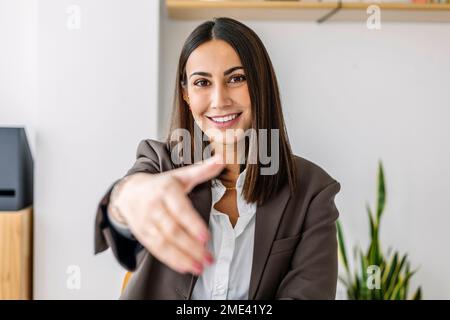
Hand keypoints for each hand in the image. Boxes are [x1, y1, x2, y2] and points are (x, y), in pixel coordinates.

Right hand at [110, 155, 224, 274]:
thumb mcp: (180, 175)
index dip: (192, 224)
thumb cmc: (160, 185)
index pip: (180, 210)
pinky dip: (171, 260)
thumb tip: (222, 159)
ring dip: (183, 257)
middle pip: (173, 230)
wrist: (128, 192)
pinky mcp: (142, 235)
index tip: (205, 237)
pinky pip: (156, 250)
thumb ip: (202, 170)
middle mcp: (155, 206)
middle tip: (208, 257)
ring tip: (200, 266)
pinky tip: (185, 267)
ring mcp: (147, 222)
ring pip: (164, 243)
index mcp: (166, 190)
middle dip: (192, 247)